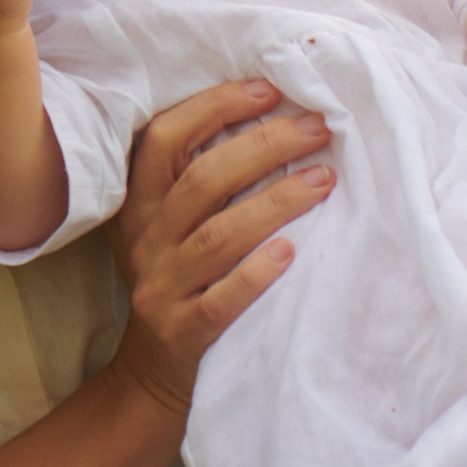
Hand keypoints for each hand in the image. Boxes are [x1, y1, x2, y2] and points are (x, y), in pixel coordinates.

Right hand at [108, 79, 333, 412]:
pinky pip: (220, 301)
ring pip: (217, 236)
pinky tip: (292, 252)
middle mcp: (147, 241)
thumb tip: (277, 117)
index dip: (214, 107)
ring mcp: (162, 289)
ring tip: (325, 180)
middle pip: (201, 180)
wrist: (152, 376)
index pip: (165, 138)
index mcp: (141, 205)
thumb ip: (203, 181)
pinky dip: (256, 274)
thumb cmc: (182, 283)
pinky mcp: (183, 333)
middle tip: (318, 128)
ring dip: (274, 202)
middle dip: (264, 146)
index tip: (269, 90)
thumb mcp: (170, 229)